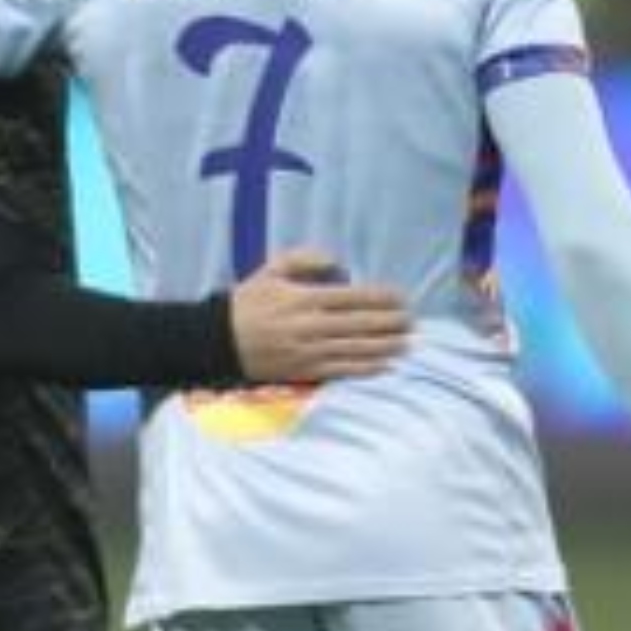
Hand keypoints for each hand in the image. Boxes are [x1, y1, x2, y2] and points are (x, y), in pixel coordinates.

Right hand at [226, 248, 411, 383]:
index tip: (402, 297)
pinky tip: (385, 364)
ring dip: (385, 346)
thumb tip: (336, 262)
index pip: (353, 297)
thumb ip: (302, 259)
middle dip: (391, 322)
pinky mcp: (305, 371)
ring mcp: (308, 351)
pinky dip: (367, 367)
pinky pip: (343, 370)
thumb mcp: (269, 271)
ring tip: (406, 342)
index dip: (381, 297)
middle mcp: (309, 325)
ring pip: (356, 349)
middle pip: (361, 324)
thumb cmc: (247, 303)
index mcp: (302, 298)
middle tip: (411, 320)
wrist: (219, 341)